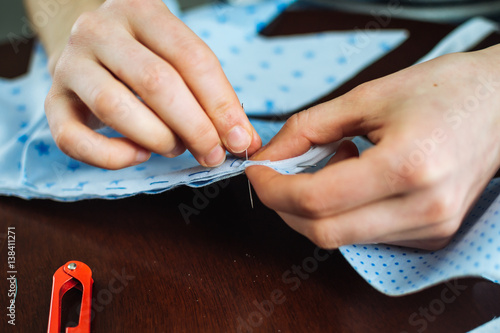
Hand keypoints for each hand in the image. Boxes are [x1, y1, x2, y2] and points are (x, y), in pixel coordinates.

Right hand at [45, 0, 260, 168]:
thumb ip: (211, 95)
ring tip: (176, 148)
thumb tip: (244, 138)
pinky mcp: (51, 100)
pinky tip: (137, 155)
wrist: (88, 48)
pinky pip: (74, 138)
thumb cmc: (145, 58)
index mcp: (142, 11)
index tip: (240, 138)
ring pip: (116, 107)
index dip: (221, 103)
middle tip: (213, 153)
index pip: (191, 57)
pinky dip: (112, 157)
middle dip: (194, 127)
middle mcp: (100, 30)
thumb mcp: (178, 60)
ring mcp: (70, 64)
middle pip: (156, 82)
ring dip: (158, 139)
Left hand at [246, 48, 499, 249]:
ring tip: (336, 160)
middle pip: (323, 232)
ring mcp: (430, 227)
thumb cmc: (443, 90)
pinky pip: (364, 235)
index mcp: (408, 166)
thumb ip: (307, 129)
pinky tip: (358, 175)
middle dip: (285, 205)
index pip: (316, 200)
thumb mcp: (367, 96)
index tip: (257, 172)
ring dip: (315, 207)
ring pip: (341, 238)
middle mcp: (424, 208)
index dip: (273, 189)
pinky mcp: (431, 234)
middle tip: (279, 172)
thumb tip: (269, 157)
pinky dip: (343, 211)